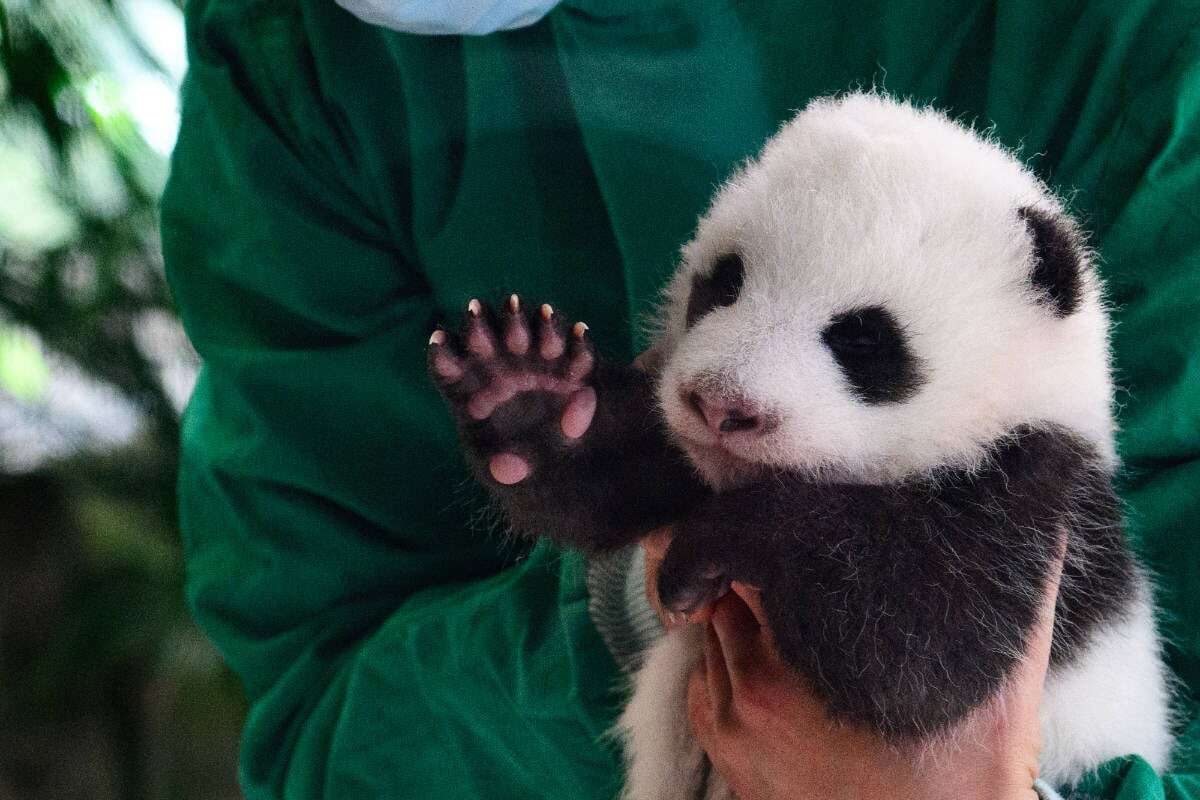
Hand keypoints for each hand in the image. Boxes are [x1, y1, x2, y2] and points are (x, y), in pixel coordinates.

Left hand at [642, 531, 1064, 799]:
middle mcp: (755, 686)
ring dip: (738, 611)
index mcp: (803, 654)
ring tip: (783, 603)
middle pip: (725, 589)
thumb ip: (1020, 585)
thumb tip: (1041, 505)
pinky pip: (703, 677)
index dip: (773, 528)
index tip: (798, 516)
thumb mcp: (1003, 669)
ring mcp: (734, 723)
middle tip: (793, 557)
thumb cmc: (968, 761)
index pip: (751, 554)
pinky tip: (770, 653)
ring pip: (711, 630)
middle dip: (755, 566)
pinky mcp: (726, 750)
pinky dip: (726, 659)